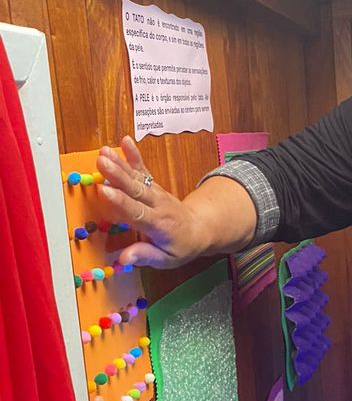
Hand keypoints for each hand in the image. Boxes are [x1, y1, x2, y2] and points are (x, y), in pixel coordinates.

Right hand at [96, 137, 208, 268]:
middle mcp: (157, 205)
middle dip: (117, 175)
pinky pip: (143, 169)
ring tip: (104, 151)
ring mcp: (156, 192)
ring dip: (120, 163)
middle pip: (135, 189)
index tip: (104, 190)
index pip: (137, 212)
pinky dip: (134, 155)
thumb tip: (123, 259)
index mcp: (159, 224)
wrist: (200, 228)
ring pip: (137, 177)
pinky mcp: (153, 185)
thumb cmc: (181, 246)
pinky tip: (125, 141)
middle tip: (101, 162)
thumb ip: (145, 256)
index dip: (120, 201)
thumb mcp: (167, 259)